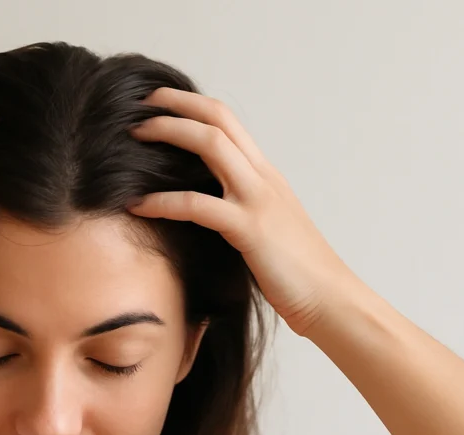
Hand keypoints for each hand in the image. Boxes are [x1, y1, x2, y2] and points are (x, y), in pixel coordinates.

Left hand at [126, 87, 363, 337]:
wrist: (332, 301)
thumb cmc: (297, 275)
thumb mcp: (266, 230)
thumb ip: (240, 211)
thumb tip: (204, 210)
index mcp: (265, 176)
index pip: (227, 121)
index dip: (191, 105)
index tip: (158, 105)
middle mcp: (263, 178)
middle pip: (218, 118)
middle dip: (175, 104)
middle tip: (138, 105)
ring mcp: (258, 200)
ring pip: (211, 143)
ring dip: (168, 132)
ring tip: (131, 137)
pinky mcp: (249, 229)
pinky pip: (197, 204)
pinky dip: (161, 200)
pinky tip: (136, 205)